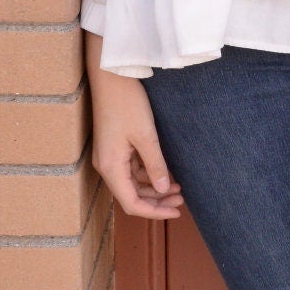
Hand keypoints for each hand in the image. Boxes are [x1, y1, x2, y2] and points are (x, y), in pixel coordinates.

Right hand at [84, 31, 184, 220]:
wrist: (110, 76)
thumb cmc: (126, 103)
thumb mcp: (146, 136)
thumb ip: (155, 165)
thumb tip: (165, 189)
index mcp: (111, 167)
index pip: (132, 203)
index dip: (154, 212)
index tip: (176, 213)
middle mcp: (107, 166)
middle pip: (131, 195)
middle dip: (157, 201)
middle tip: (182, 201)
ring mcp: (110, 156)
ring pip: (132, 183)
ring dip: (154, 188)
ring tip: (179, 188)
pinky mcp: (114, 147)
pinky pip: (131, 169)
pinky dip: (148, 174)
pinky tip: (166, 172)